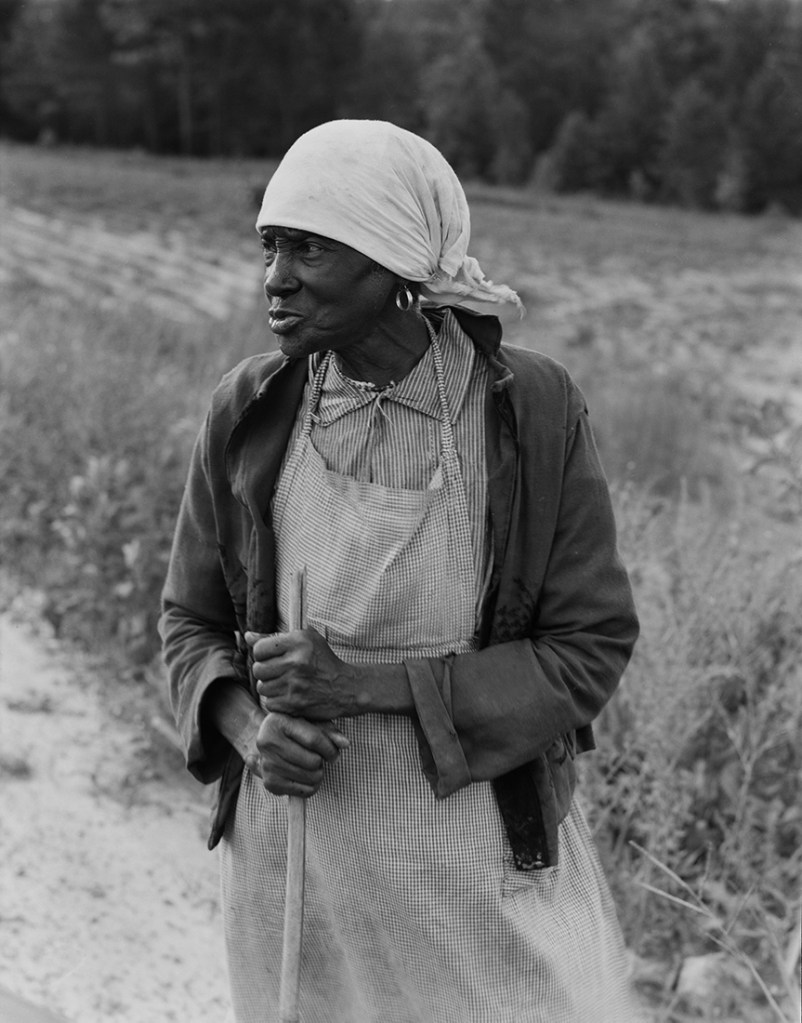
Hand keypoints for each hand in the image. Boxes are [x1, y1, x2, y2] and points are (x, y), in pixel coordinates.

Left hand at [245, 629, 360, 719]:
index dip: (262, 654)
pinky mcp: (295, 703)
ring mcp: (295, 684)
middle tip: (278, 673)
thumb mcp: (305, 640)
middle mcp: (296, 662)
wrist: (346, 687)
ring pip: (262, 688)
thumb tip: (247, 636)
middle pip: (258, 669)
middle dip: (265, 672)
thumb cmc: (323, 661)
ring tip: (285, 684)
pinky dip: (277, 701)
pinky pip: (270, 703)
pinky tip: (288, 696)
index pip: (259, 649)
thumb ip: (273, 638)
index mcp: (298, 642)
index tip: (272, 658)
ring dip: (271, 687)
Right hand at [255, 712, 348, 796]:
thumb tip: (346, 743)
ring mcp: (267, 764)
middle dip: (321, 761)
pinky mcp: (270, 783)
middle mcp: (266, 743)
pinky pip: (305, 791)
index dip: (330, 749)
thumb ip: (330, 731)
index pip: (313, 740)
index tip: (334, 753)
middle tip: (317, 757)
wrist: (268, 743)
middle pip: (313, 761)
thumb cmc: (294, 729)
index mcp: (277, 721)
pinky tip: (306, 775)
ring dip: (318, 773)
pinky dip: (312, 786)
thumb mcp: (310, 722)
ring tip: (311, 765)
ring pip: (311, 777)